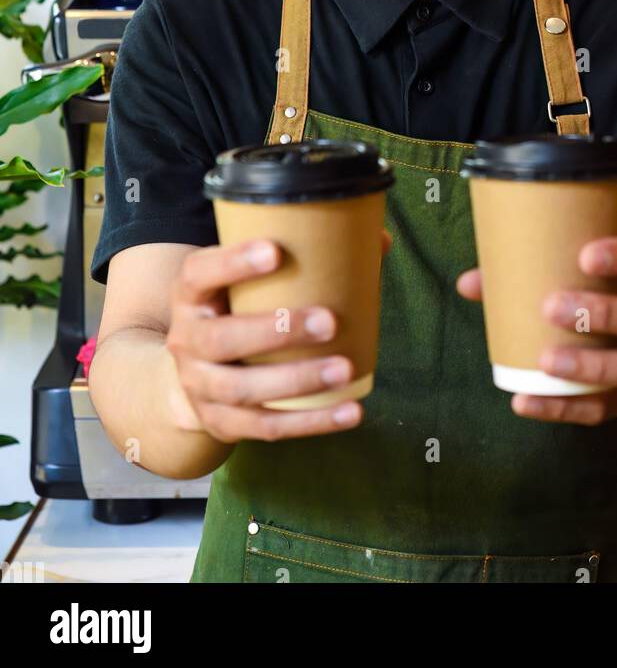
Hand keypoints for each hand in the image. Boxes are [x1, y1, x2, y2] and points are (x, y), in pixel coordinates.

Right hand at [165, 230, 391, 442]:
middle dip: (278, 330)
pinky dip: (311, 422)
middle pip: (223, 339)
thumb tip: (378, 240)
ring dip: (297, 380)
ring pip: (243, 389)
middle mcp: (186, 340)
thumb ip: (300, 257)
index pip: (200, 273)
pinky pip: (266, 427)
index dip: (233, 262)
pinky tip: (350, 411)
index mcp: (192, 295)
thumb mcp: (244, 281)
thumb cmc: (235, 309)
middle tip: (329, 321)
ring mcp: (200, 386)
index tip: (276, 250)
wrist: (192, 372)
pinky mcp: (222, 423)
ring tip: (344, 369)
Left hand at [456, 234, 616, 424]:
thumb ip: (533, 270)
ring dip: (591, 365)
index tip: (585, 256)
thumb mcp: (589, 272)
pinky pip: (607, 408)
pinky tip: (526, 402)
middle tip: (551, 308)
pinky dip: (564, 408)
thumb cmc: (606, 291)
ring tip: (545, 361)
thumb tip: (469, 283)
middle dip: (602, 313)